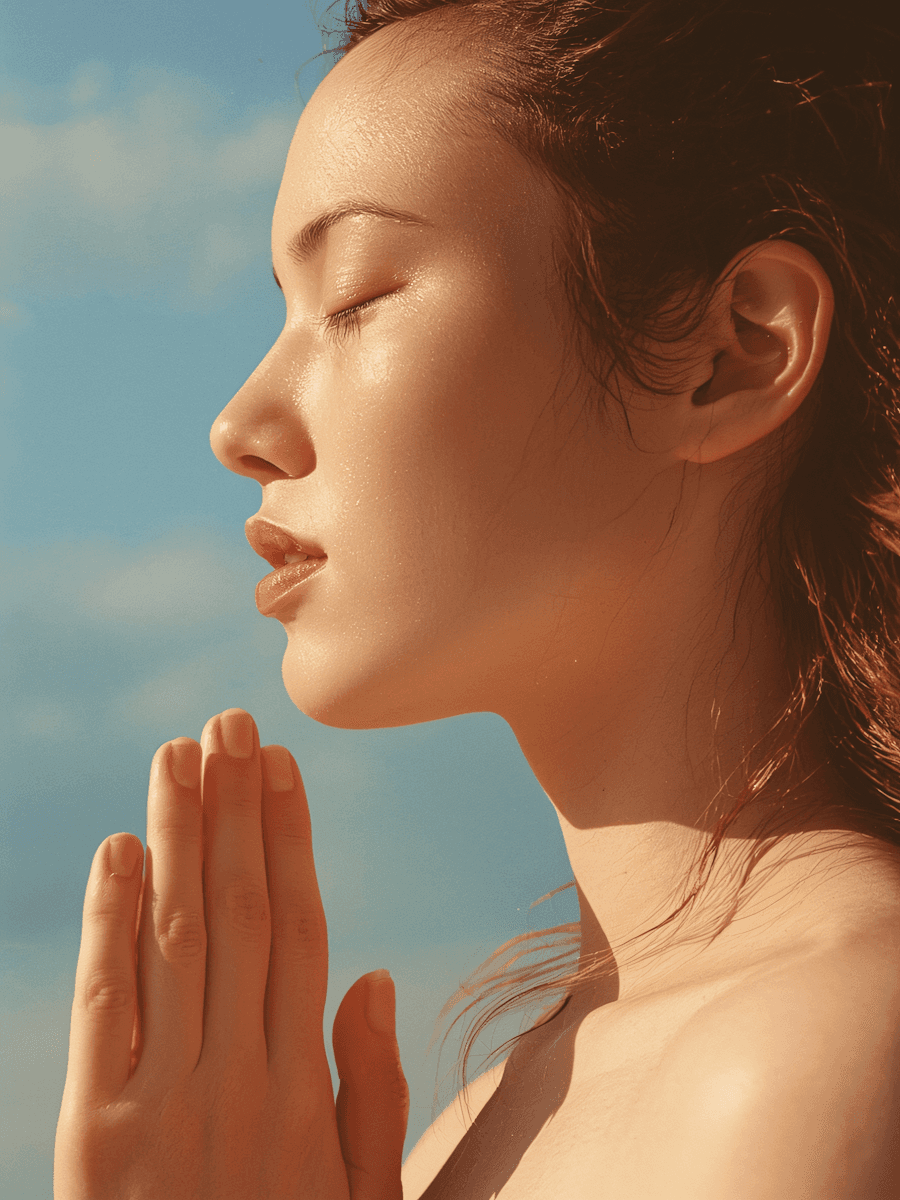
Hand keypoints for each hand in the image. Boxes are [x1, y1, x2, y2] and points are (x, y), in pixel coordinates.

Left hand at [54, 708, 408, 1198]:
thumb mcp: (364, 1198)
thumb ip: (370, 1088)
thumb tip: (377, 972)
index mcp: (302, 1086)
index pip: (301, 929)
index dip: (290, 840)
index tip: (282, 766)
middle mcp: (239, 1073)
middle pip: (240, 912)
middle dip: (235, 809)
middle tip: (230, 720)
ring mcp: (167, 1099)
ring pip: (178, 938)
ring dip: (177, 837)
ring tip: (179, 752)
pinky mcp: (95, 1134)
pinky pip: (108, 1010)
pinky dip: (110, 925)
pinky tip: (118, 851)